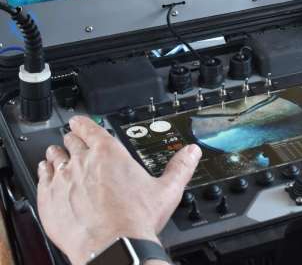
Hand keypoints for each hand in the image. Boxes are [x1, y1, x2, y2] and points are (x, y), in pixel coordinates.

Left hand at [37, 116, 200, 264]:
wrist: (112, 247)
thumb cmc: (135, 219)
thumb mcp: (167, 189)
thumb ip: (180, 167)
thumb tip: (191, 153)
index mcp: (108, 152)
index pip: (89, 128)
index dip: (82, 123)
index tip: (79, 121)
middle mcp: (82, 161)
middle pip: (71, 141)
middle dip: (72, 139)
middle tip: (73, 139)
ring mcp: (63, 180)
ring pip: (54, 157)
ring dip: (56, 154)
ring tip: (57, 154)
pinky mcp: (49, 200)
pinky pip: (42, 179)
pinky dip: (43, 173)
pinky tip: (45, 173)